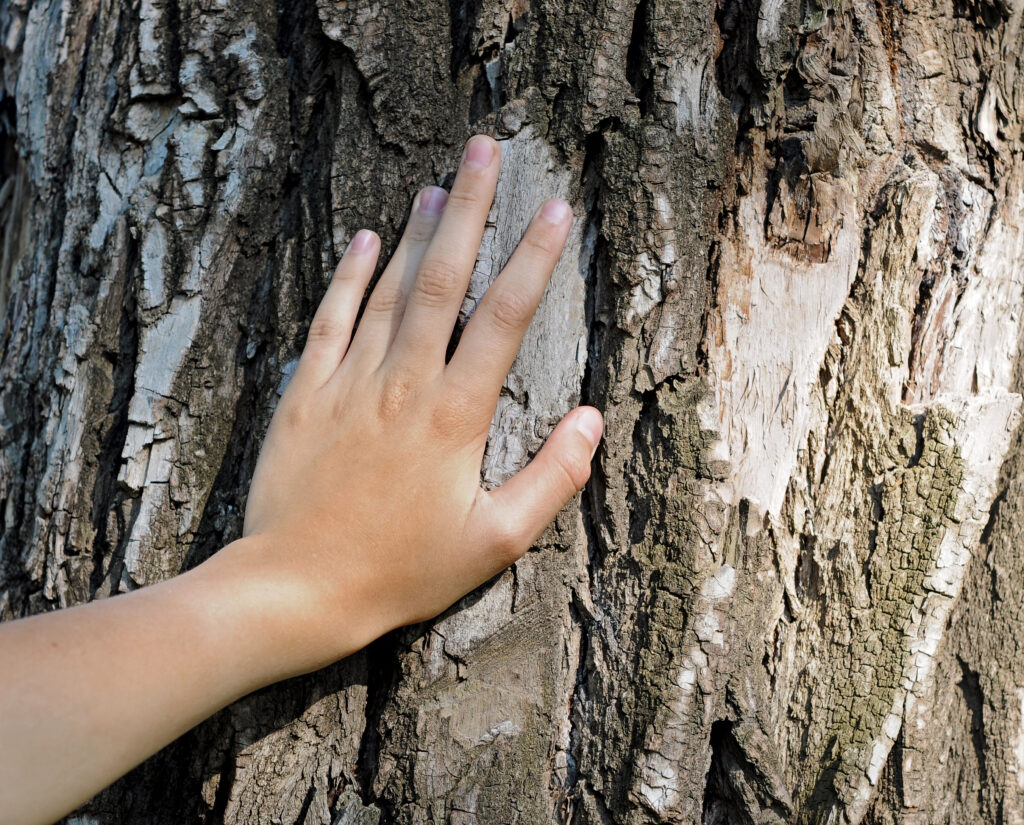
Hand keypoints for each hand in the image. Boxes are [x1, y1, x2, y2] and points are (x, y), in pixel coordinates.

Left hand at [235, 134, 602, 675]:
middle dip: (471, 209)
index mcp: (455, 415)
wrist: (296, 588)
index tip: (557, 210)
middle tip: (488, 150)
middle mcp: (403, 383)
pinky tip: (368, 240)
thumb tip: (591, 420)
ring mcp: (350, 383)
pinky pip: (330, 319)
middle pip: (444, 279)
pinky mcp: (307, 393)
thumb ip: (551, 479)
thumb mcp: (494, 542)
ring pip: (389, 289)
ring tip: (440, 183)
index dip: (535, 259)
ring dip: (418, 232)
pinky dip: (349, 276)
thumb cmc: (402, 571)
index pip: (504, 318)